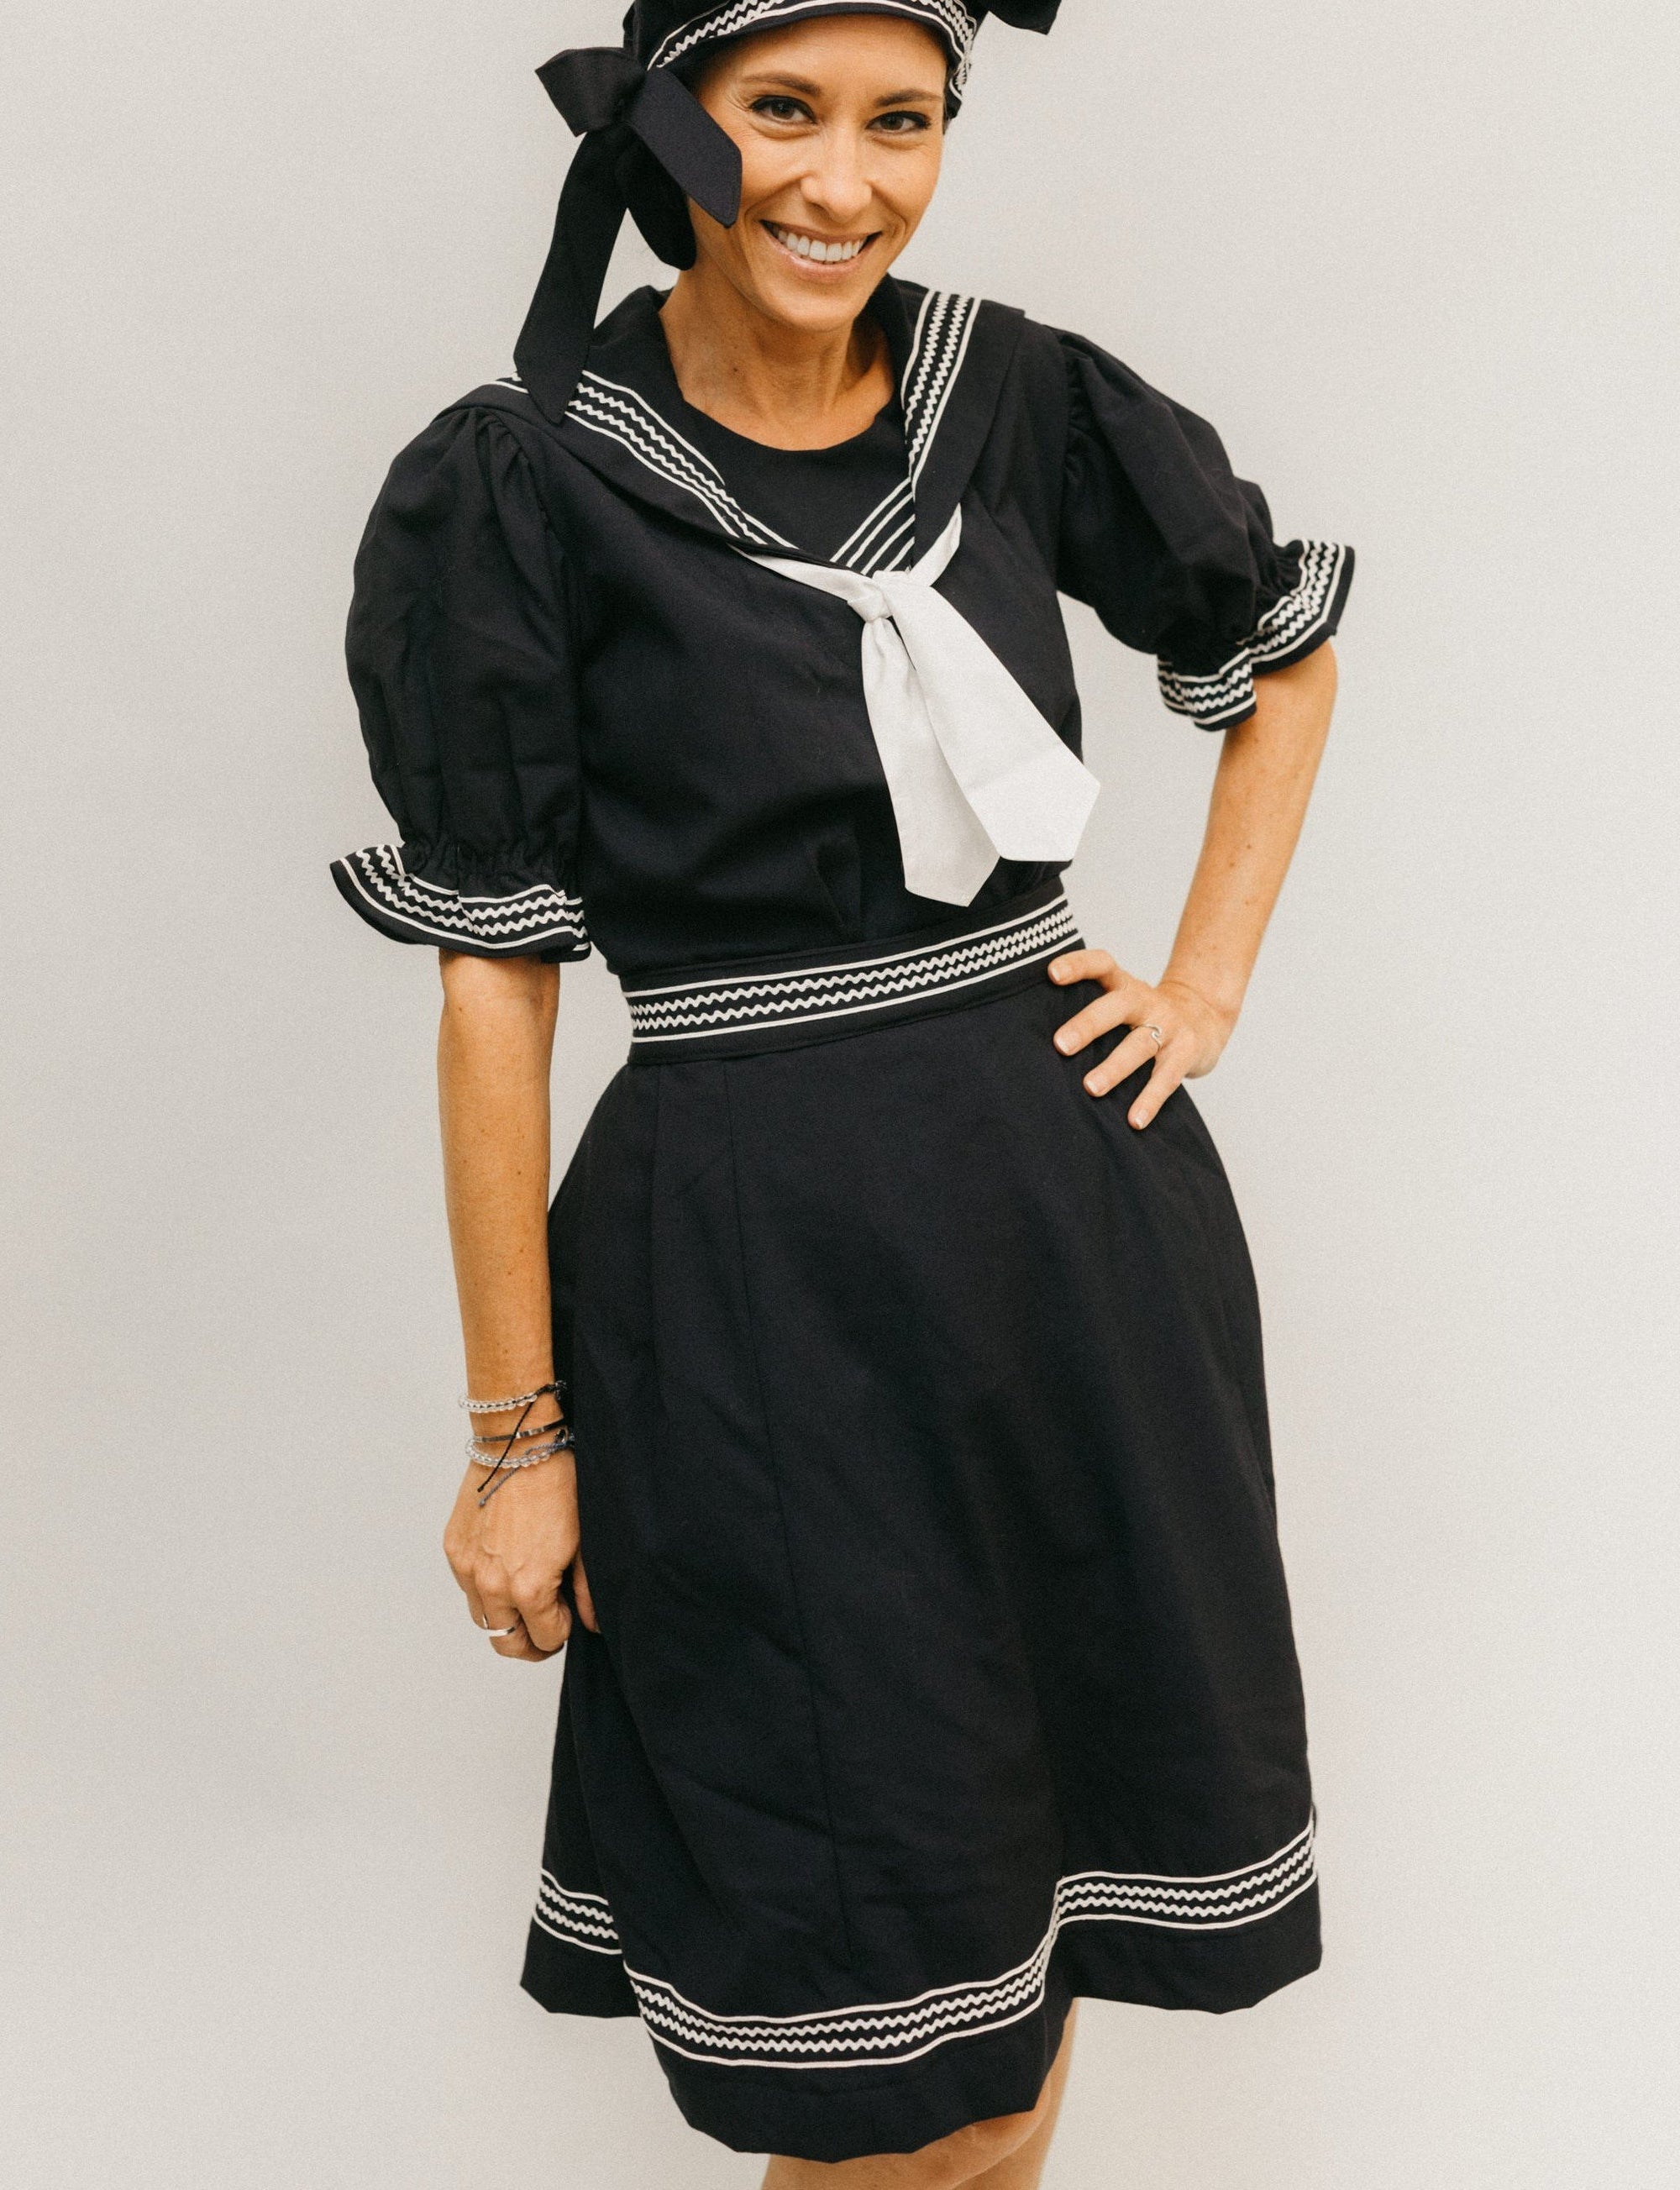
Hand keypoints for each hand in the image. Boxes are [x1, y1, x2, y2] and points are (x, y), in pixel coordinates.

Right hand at [443, 1453, 599, 1661]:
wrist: (520, 1445)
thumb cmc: (558, 1486)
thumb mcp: (585, 1544)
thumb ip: (587, 1593)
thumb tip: (592, 1623)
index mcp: (527, 1587)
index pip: (545, 1638)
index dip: (562, 1634)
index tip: (569, 1620)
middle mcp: (490, 1584)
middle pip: (506, 1643)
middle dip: (530, 1645)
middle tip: (546, 1633)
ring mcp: (467, 1567)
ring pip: (483, 1619)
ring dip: (505, 1619)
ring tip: (527, 1602)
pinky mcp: (454, 1549)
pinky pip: (467, 1588)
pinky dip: (485, 1591)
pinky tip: (506, 1571)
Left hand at [1048, 951, 1236, 1129]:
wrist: (1204, 1015)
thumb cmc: (1144, 1013)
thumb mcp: (1121, 998)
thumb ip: (1089, 1006)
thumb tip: (1029, 1032)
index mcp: (1123, 985)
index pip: (1101, 964)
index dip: (1078, 965)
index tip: (1052, 974)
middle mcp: (1145, 1001)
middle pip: (1116, 1008)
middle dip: (1088, 1025)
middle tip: (1061, 1045)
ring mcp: (1168, 1026)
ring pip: (1139, 1046)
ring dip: (1115, 1068)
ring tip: (1091, 1088)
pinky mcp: (1186, 1052)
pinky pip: (1166, 1078)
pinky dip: (1150, 1100)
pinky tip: (1134, 1120)